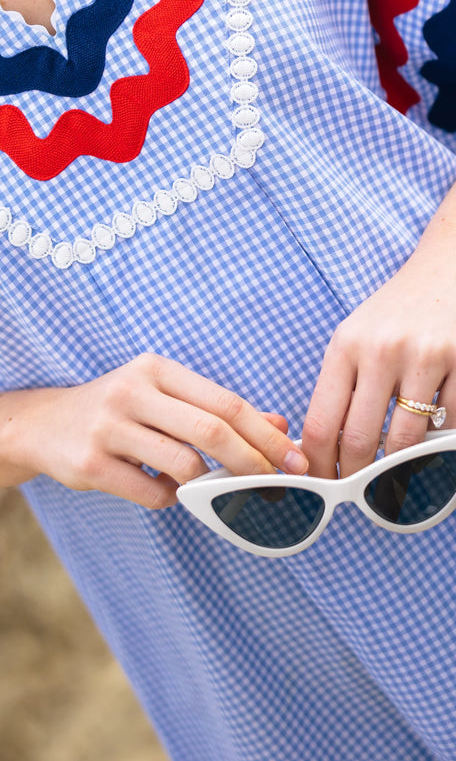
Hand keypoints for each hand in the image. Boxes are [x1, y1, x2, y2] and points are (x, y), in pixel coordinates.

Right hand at [4, 352, 307, 509]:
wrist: (43, 424)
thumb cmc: (118, 410)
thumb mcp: (163, 396)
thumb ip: (216, 409)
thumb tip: (279, 425)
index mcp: (155, 368)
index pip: (225, 401)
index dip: (266, 434)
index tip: (295, 460)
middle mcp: (131, 392)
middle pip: (211, 430)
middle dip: (253, 462)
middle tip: (275, 486)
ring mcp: (108, 428)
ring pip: (183, 465)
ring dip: (208, 485)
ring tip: (207, 486)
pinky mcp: (90, 464)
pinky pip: (152, 493)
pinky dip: (168, 498)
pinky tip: (158, 486)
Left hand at [301, 239, 455, 479]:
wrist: (446, 269)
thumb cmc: (394, 312)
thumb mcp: (354, 337)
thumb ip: (341, 385)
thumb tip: (323, 447)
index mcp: (344, 346)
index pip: (321, 422)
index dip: (317, 463)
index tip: (318, 483)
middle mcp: (380, 351)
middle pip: (358, 439)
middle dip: (355, 475)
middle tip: (356, 491)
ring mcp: (423, 357)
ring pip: (404, 440)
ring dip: (397, 467)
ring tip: (392, 475)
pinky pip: (446, 423)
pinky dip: (437, 441)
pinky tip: (430, 441)